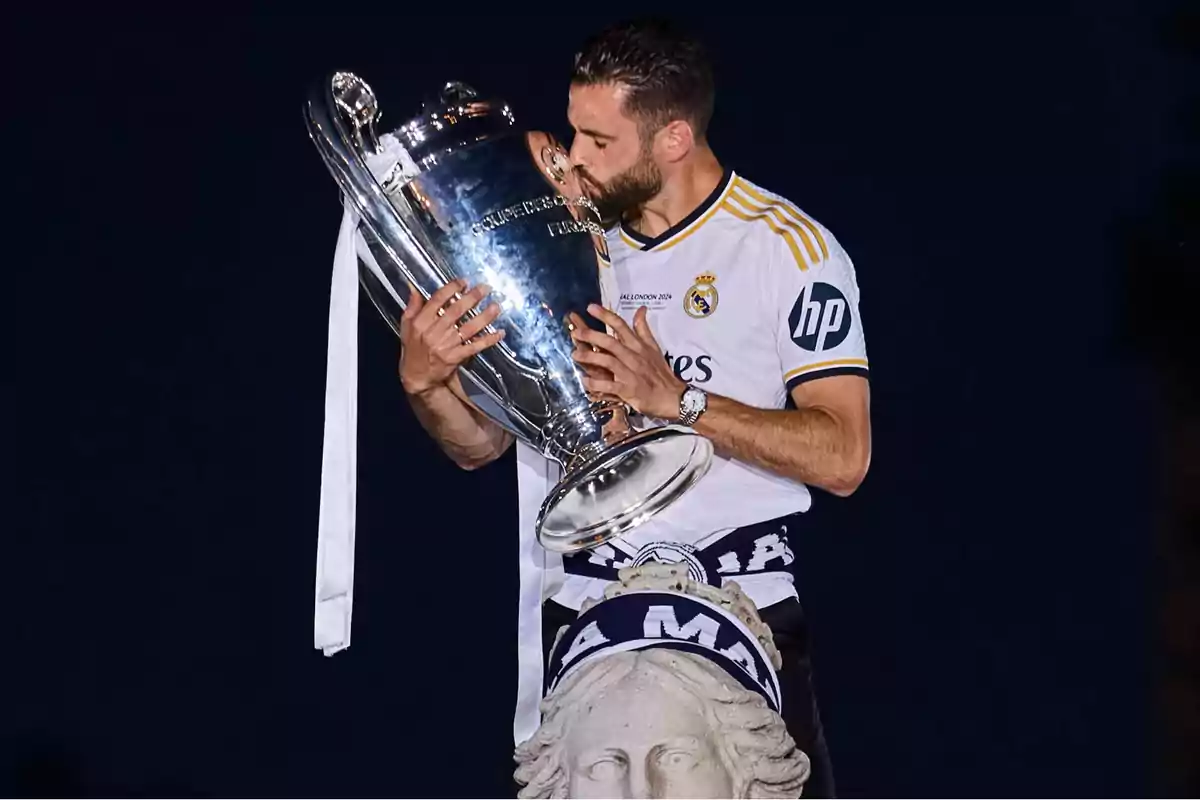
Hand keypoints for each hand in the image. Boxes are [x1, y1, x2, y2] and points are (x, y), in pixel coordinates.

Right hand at [399, 278, 504, 395]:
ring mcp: (446, 345)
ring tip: (496, 306)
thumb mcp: (406, 326)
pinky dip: (488, 339)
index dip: (452, 289)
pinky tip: (500, 333)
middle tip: (486, 288)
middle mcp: (433, 332)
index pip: (437, 300)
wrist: (417, 376)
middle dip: (473, 297)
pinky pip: (475, 346)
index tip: (464, 282)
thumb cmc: (412, 349)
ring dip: (484, 316)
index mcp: (420, 322)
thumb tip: (413, 286)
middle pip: (456, 311)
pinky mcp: (456, 357)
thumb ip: (412, 306)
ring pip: (468, 327)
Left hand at [568, 304, 686, 420]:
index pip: (621, 326)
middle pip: (610, 342)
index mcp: (638, 346)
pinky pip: (608, 385)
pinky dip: (595, 383)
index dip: (605, 315)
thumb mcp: (654, 347)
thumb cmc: (660, 372)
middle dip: (591, 335)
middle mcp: (633, 357)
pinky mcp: (628, 390)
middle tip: (576, 331)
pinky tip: (584, 380)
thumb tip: (641, 309)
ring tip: (575, 354)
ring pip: (608, 361)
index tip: (590, 307)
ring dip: (590, 357)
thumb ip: (643, 329)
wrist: (671, 397)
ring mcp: (630, 373)